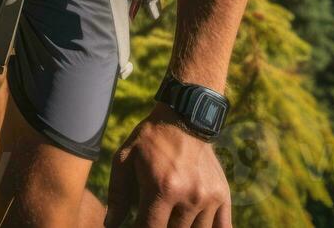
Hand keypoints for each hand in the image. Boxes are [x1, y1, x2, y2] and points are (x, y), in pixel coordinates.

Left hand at [105, 103, 231, 227]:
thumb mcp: (125, 158)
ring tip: (170, 214)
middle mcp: (189, 196)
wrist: (185, 117)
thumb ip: (117, 194)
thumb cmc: (150, 139)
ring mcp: (208, 197)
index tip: (135, 225)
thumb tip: (111, 225)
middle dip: (159, 227)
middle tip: (153, 215)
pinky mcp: (222, 195)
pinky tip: (194, 225)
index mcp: (162, 188)